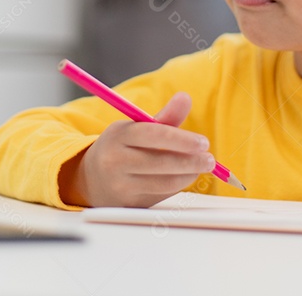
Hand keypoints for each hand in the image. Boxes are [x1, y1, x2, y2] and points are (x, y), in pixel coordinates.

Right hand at [59, 92, 214, 207]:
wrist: (92, 178)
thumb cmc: (122, 148)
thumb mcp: (136, 129)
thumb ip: (165, 117)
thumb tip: (185, 97)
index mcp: (118, 135)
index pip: (153, 135)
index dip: (181, 139)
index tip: (203, 142)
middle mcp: (115, 161)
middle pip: (160, 162)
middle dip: (190, 161)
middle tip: (210, 159)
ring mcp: (120, 185)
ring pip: (163, 182)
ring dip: (187, 175)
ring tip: (199, 167)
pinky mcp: (128, 204)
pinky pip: (160, 196)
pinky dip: (176, 186)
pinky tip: (183, 177)